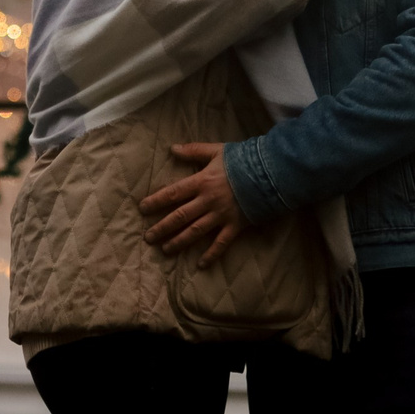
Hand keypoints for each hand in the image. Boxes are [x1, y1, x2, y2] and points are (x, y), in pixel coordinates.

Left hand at [140, 142, 245, 265]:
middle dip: (162, 228)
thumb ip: (194, 150)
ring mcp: (221, 215)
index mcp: (201, 181)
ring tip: (166, 250)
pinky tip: (200, 264)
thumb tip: (172, 148)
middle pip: (180, 216)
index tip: (143, 209)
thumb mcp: (217, 151)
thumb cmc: (243, 160)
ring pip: (195, 232)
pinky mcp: (235, 226)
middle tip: (148, 237)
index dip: (156, 201)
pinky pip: (221, 243)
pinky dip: (211, 255)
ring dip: (179, 242)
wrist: (271, 173)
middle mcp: (208, 201)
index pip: (173, 193)